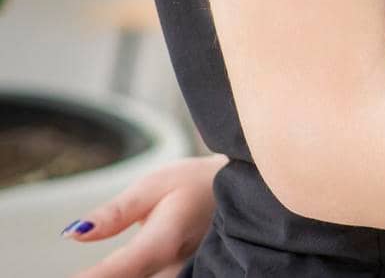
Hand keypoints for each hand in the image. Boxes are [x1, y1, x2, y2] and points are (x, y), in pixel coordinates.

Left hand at [63, 154, 225, 277]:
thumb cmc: (198, 182)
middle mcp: (177, 265)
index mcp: (166, 239)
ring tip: (100, 270)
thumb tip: (75, 233)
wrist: (244, 190)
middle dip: (108, 277)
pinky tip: (122, 271)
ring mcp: (185, 275)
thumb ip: (115, 213)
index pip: (123, 268)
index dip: (97, 277)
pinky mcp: (186, 276)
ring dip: (124, 276)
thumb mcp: (155, 184)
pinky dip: (136, 275)